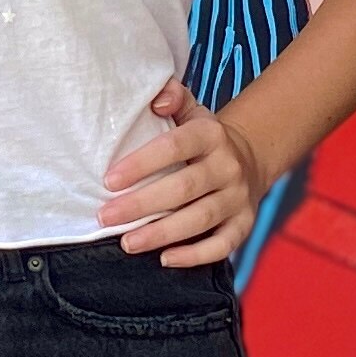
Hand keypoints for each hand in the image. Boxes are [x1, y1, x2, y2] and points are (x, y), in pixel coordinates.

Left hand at [99, 78, 270, 264]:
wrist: (249, 158)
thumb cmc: (201, 138)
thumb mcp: (190, 111)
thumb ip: (172, 97)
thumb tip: (157, 100)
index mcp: (210, 134)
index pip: (174, 146)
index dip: (141, 164)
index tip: (108, 181)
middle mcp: (228, 166)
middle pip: (184, 187)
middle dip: (142, 204)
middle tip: (106, 217)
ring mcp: (239, 197)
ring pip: (201, 218)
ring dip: (162, 234)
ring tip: (127, 243)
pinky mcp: (244, 224)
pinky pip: (222, 244)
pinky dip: (195, 255)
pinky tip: (165, 259)